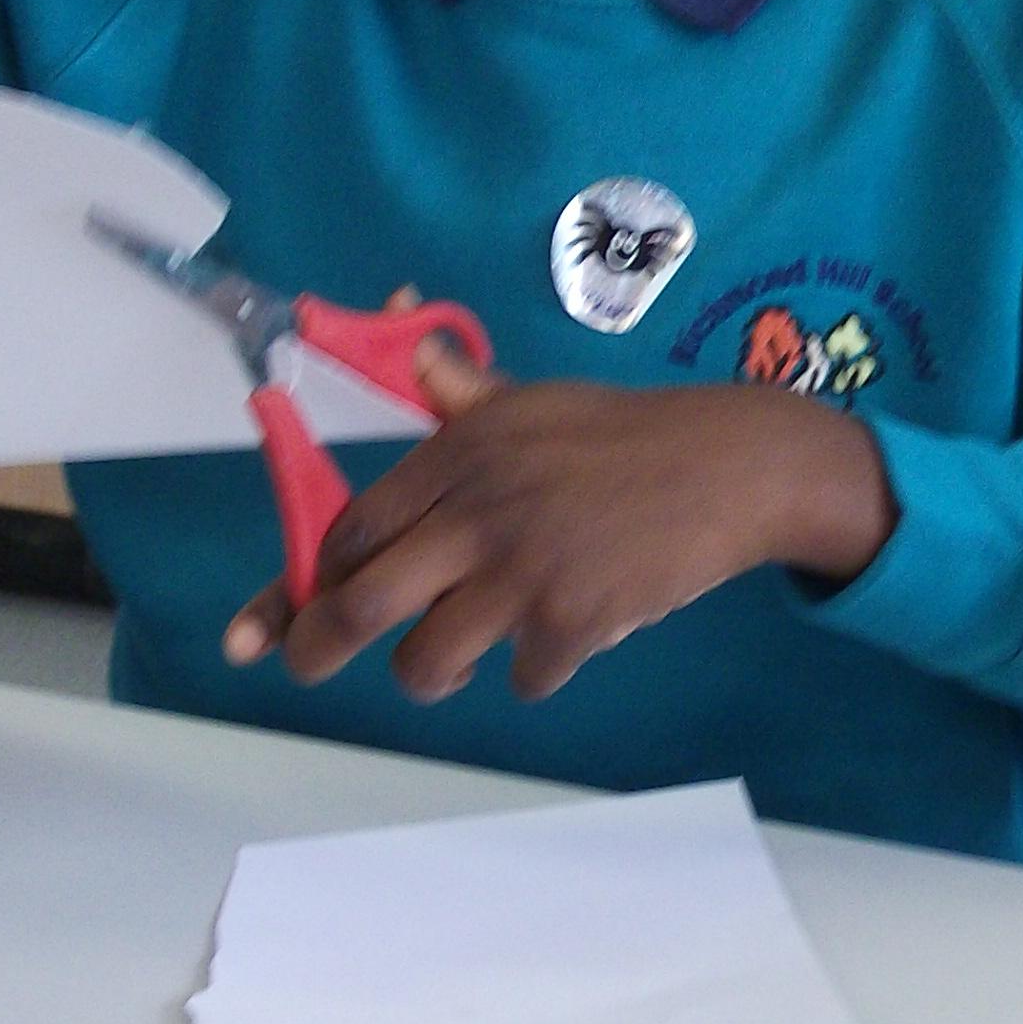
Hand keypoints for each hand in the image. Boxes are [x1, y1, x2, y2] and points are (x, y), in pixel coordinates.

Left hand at [224, 349, 895, 701]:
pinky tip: (564, 637)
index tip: (294, 603)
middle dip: (316, 645)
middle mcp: (475, 512)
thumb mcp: (533, 400)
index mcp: (456, 455)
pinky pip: (521, 678)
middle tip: (305, 664)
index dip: (308, 575)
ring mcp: (522, 570)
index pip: (350, 529)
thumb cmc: (625, 434)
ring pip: (429, 660)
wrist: (728, 465)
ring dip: (435, 672)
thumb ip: (462, 390)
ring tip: (459, 659)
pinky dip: (535, 671)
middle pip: (359, 604)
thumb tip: (415, 345)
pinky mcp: (571, 619)